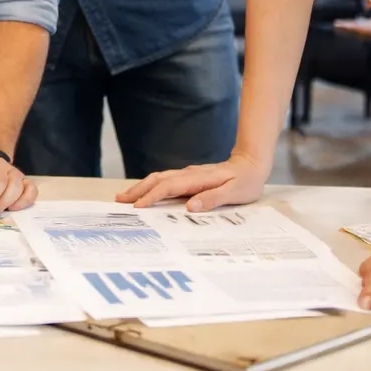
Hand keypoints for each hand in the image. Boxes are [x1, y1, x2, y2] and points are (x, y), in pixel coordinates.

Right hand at [114, 151, 268, 210]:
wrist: (251, 164)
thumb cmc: (245, 181)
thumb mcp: (235, 193)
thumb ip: (213, 199)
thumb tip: (191, 207)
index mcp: (197, 179)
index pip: (169, 187)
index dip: (152, 197)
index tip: (138, 207)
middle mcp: (188, 174)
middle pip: (158, 180)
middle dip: (138, 190)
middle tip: (119, 200)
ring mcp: (187, 174)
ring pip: (159, 178)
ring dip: (141, 186)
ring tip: (125, 196)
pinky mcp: (188, 177)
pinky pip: (165, 180)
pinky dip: (151, 185)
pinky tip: (145, 191)